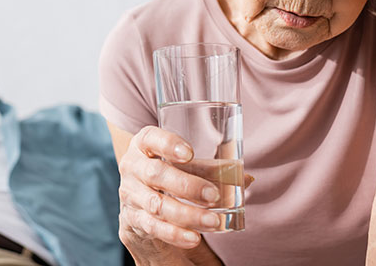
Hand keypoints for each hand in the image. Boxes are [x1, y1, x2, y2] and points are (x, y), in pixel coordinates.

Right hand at [117, 125, 252, 260]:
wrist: (139, 199)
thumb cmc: (168, 172)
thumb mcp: (182, 164)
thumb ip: (211, 169)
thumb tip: (245, 178)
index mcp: (143, 144)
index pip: (150, 138)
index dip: (168, 144)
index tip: (190, 153)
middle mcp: (133, 167)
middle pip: (156, 174)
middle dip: (186, 185)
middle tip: (213, 195)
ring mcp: (130, 194)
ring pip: (157, 205)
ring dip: (187, 214)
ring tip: (213, 221)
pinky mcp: (133, 218)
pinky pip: (154, 227)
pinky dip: (175, 234)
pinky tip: (194, 238)